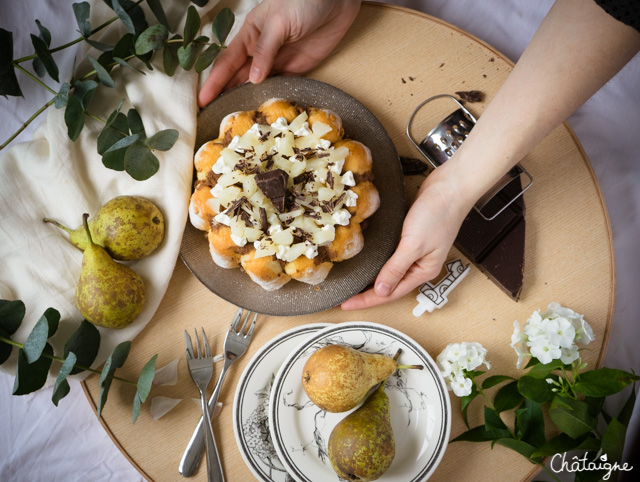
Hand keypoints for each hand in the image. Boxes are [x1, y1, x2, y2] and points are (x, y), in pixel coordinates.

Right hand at [198, 0, 360, 106]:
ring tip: (237, 122)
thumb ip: (265, 50)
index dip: (214, 82)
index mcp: (249, 35)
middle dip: (226, 97)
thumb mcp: (278, 21)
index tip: (202, 101)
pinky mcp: (298, 69)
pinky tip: (264, 113)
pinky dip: (273, 99)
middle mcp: (260, 51)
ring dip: (249, 101)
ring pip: (259, 86)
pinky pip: (282, 87)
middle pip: (239, 78)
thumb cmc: (302, 0)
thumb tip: (252, 79)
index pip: (227, 63)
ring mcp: (279, 61)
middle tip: (215, 119)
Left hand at [341, 167, 470, 309]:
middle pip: (388, 285)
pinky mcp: (408, 237)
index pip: (390, 293)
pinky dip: (376, 260)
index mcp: (422, 271)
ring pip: (388, 271)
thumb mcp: (414, 245)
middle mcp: (418, 265)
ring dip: (370, 278)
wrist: (449, 187)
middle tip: (344, 297)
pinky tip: (364, 260)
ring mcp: (413, 251)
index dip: (366, 300)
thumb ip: (396, 268)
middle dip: (366, 293)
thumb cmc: (438, 215)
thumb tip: (381, 290)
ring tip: (350, 283)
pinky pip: (389, 255)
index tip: (346, 304)